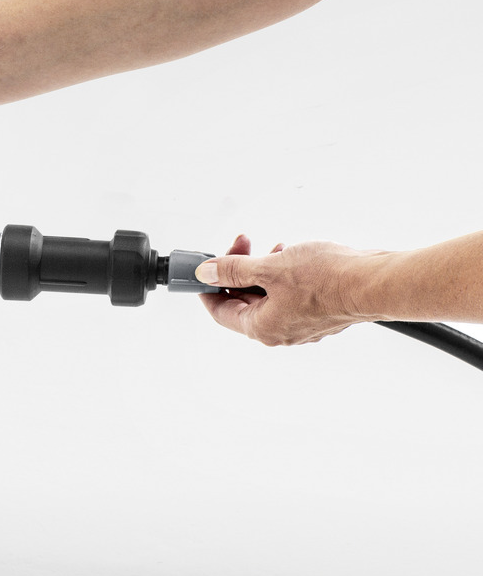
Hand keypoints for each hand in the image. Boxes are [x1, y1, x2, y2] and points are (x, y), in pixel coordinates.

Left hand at [197, 234, 383, 345]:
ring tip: (268, 247)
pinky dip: (281, 272)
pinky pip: (288, 292)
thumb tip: (207, 272)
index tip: (202, 270)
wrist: (373, 282)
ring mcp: (302, 322)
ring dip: (261, 268)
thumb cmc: (327, 280)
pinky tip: (288, 254)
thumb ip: (234, 270)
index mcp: (264, 327)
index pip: (221, 312)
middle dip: (237, 270)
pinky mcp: (318, 310)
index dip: (207, 289)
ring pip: (268, 294)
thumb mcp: (269, 268)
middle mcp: (282, 330)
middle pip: (244, 301)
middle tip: (240, 244)